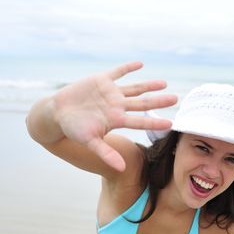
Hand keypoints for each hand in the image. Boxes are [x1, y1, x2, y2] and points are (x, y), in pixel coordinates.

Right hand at [52, 61, 176, 170]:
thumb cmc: (73, 129)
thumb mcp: (90, 142)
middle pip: (142, 103)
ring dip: (149, 85)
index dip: (155, 122)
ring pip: (134, 88)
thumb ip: (106, 153)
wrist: (57, 114)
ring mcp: (110, 93)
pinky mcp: (101, 80)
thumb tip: (121, 169)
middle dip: (159, 101)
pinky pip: (117, 72)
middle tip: (177, 99)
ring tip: (164, 83)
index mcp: (116, 119)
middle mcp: (117, 106)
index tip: (171, 123)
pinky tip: (140, 64)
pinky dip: (127, 68)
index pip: (140, 121)